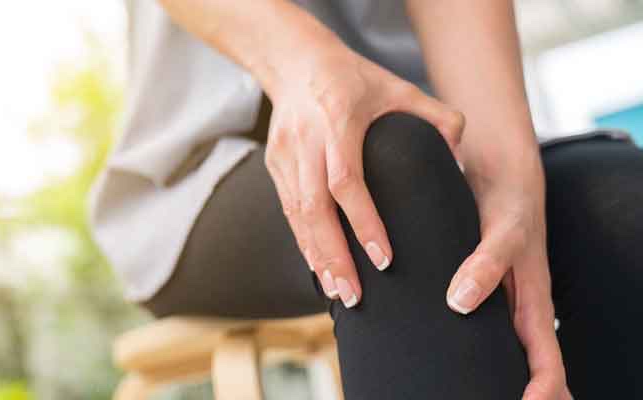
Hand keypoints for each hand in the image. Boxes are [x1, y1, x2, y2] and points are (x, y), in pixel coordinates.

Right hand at [261, 42, 463, 306]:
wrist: (295, 61)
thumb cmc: (353, 77)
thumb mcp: (399, 87)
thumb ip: (437, 118)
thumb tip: (459, 159)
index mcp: (337, 120)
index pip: (345, 181)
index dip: (363, 222)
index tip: (384, 258)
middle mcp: (305, 140)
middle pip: (314, 208)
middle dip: (333, 255)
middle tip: (354, 295)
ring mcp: (284, 155)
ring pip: (296, 215)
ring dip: (316, 256)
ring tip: (338, 292)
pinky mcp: (274, 165)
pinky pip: (288, 211)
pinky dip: (304, 242)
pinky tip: (320, 268)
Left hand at [446, 160, 571, 398]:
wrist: (496, 166)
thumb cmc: (509, 198)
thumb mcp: (504, 228)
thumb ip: (488, 261)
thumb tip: (460, 301)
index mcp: (532, 301)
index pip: (546, 363)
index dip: (540, 393)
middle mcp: (516, 306)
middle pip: (527, 368)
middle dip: (519, 395)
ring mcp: (498, 299)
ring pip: (502, 352)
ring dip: (494, 378)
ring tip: (460, 396)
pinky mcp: (475, 286)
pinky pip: (478, 327)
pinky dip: (465, 347)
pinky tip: (438, 358)